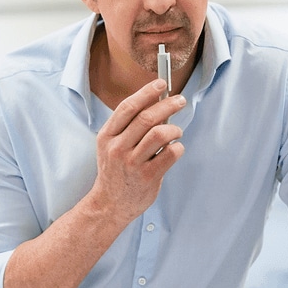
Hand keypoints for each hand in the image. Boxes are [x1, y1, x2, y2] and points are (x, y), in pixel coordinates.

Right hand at [90, 78, 185, 224]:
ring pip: (160, 134)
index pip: (128, 107)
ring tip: (177, 131)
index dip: (147, 92)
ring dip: (174, 128)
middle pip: (147, 117)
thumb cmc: (115, 171)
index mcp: (107, 136)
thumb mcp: (111, 146)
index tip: (161, 84)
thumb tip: (156, 104)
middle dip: (168, 105)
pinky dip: (178, 147)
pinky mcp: (148, 177)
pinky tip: (175, 149)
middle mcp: (118, 148)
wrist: (110, 204)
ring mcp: (132, 163)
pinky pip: (170, 153)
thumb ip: (129, 127)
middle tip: (180, 101)